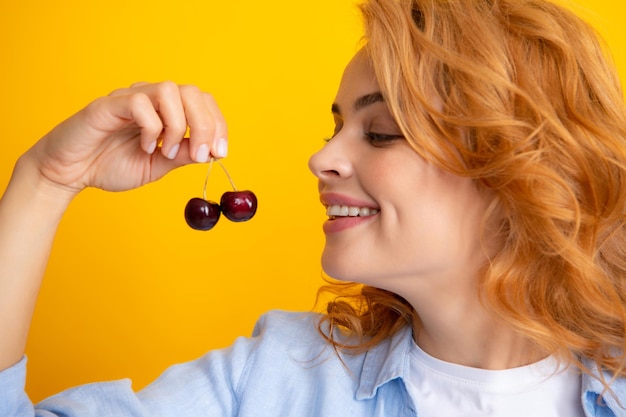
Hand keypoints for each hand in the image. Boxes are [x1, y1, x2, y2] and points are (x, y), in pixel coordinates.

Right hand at [25, 81, 227, 194]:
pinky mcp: (110, 105)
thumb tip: (212, 151)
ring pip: (169, 91)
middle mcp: (151, 99)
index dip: (218, 125)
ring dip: (177, 125)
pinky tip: (145, 147)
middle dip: (205, 125)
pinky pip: (140, 103)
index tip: (220, 152)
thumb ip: (183, 156)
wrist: (70, 172)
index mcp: (166, 111)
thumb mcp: (158, 166)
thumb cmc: (110, 165)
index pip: (203, 102)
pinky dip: (151, 128)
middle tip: (201, 154)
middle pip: (193, 92)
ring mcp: (131, 98)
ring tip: (166, 152)